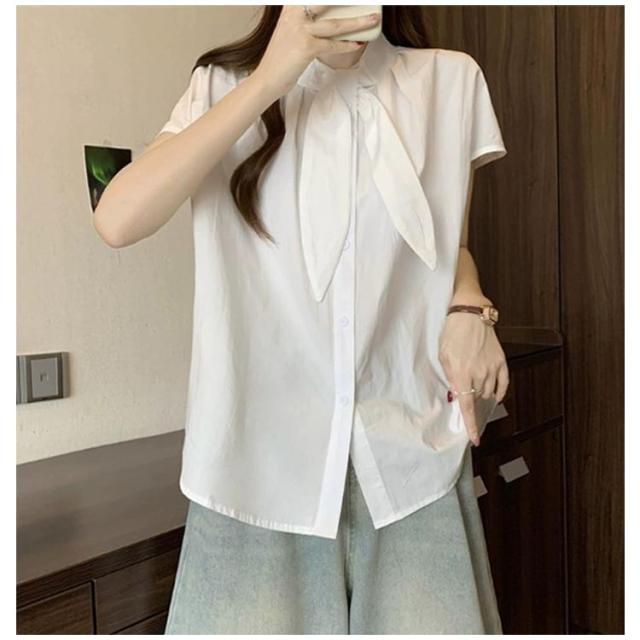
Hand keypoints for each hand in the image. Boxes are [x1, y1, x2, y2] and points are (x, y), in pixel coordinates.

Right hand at [252, 5, 380, 98]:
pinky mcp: (306, 48)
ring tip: (373, 19)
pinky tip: (358, 43)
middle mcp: (295, 15)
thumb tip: (328, 17)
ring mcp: (300, 31)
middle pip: (326, 2)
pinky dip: (347, 45)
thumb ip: (302, 17)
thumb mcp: (288, 28)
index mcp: (291, 7)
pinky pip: (332, 44)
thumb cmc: (280, 56)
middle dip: (349, 0)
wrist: (267, 78)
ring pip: (335, 24)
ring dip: (358, 22)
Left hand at [438, 312, 508, 445]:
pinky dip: (500, 392)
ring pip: (489, 393)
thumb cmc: (453, 333)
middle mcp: (479, 373)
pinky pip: (504, 384)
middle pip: (477, 398)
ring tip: (474, 380)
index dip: (471, 424)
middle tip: (464, 386)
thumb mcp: (444, 356)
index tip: (474, 438)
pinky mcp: (501, 361)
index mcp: (462, 373)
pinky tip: (495, 394)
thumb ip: (451, 378)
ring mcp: (493, 367)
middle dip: (470, 398)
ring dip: (481, 393)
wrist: (470, 314)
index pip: (468, 406)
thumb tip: (457, 395)